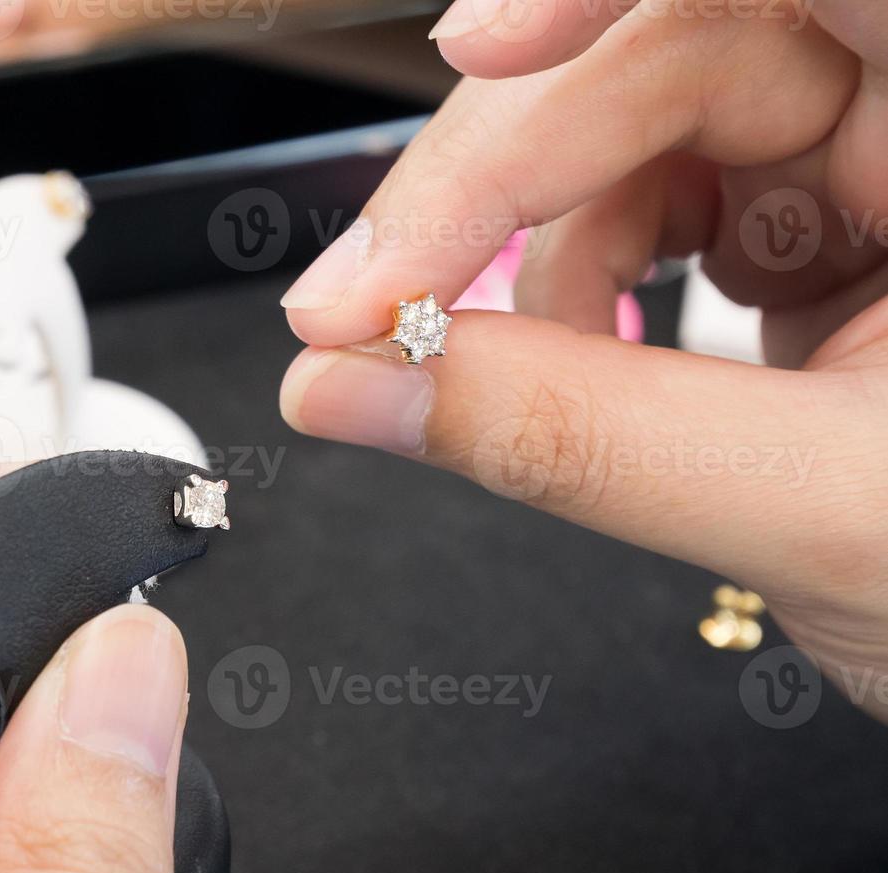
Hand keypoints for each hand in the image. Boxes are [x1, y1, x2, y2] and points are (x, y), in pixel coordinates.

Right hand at [279, 1, 887, 714]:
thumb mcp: (811, 512)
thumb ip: (569, 436)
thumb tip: (348, 385)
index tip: (477, 48)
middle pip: (677, 49)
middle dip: (503, 177)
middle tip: (366, 305)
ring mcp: (881, 163)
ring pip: (645, 128)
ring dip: (538, 246)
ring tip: (500, 369)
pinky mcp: (828, 225)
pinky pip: (663, 200)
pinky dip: (583, 279)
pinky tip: (577, 358)